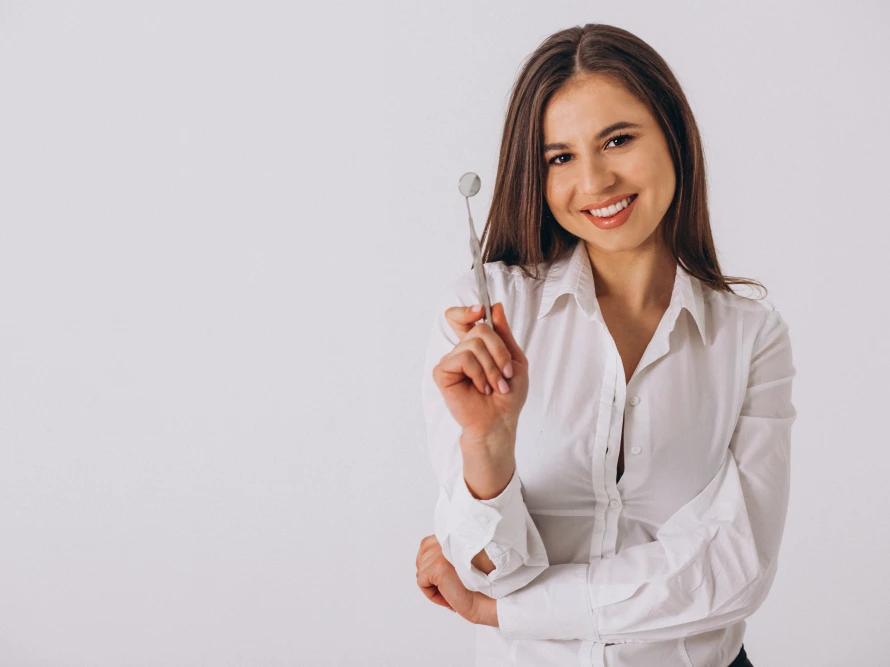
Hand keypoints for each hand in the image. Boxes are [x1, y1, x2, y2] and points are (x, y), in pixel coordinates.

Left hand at [416, 534, 488, 623]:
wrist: (492, 601)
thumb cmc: (482, 586)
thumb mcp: (461, 561)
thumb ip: (447, 553)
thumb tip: (425, 559)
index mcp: (453, 535)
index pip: (427, 545)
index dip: (433, 564)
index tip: (450, 578)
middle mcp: (447, 539)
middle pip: (422, 557)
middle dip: (431, 574)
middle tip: (450, 585)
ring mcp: (442, 551)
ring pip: (421, 570)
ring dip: (433, 585)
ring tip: (452, 590)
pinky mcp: (439, 566)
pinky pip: (422, 582)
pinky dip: (432, 594)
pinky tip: (449, 595)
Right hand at [432, 302, 528, 459]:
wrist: (500, 421)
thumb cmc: (508, 395)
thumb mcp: (515, 359)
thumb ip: (504, 333)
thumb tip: (495, 306)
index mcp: (476, 346)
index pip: (460, 317)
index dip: (467, 310)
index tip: (481, 310)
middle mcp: (461, 351)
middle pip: (478, 328)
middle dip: (499, 351)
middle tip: (504, 374)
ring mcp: (451, 361)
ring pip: (473, 344)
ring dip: (492, 367)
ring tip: (494, 386)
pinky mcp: (442, 372)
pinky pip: (464, 358)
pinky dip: (479, 373)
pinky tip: (480, 388)